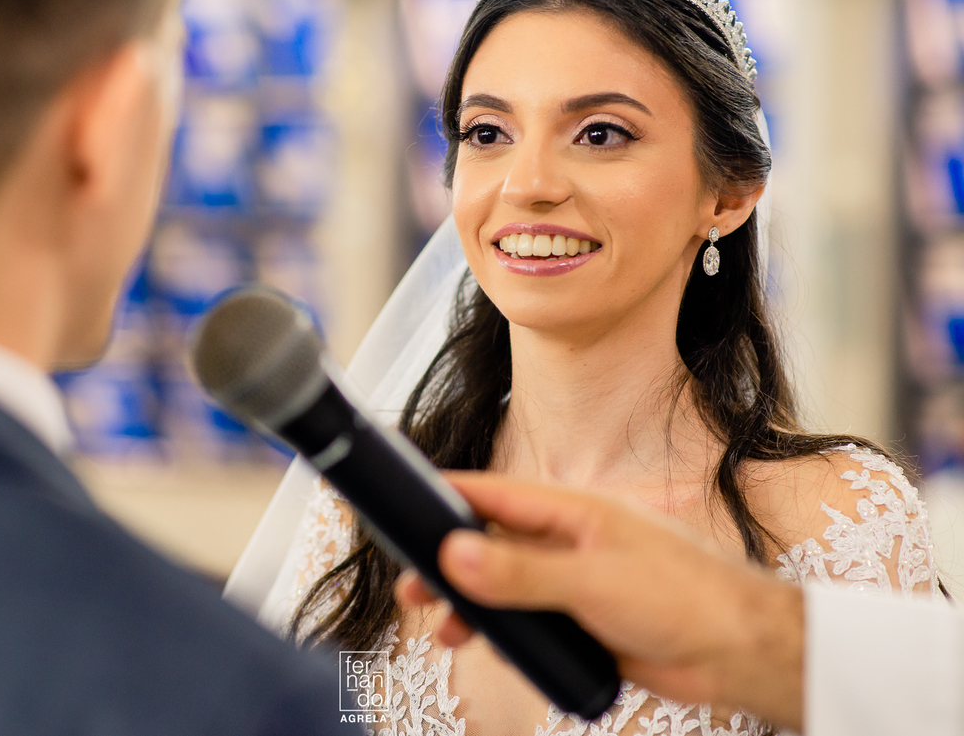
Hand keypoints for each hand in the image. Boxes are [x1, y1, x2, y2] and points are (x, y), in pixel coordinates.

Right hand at [398, 474, 803, 730]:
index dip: (450, 494)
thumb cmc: (685, 597)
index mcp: (574, 512)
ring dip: (472, 604)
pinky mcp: (585, 623)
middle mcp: (570, 543)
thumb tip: (455, 554)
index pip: (497, 494)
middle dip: (449, 563)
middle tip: (412, 587)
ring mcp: (576, 583)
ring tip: (441, 627)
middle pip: (492, 545)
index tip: (405, 498)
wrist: (740, 652)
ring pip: (507, 589)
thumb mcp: (592, 580)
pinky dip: (504, 634)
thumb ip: (521, 571)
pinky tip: (490, 648)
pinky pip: (530, 624)